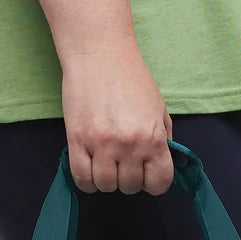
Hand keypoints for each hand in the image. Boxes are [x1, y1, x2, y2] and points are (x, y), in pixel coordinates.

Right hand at [61, 37, 173, 195]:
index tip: (146, 173)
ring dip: (106, 179)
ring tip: (106, 161)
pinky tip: (90, 167)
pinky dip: (87, 180)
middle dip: (127, 178)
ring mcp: (102, 144)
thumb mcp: (158, 109)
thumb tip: (161, 166)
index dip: (153, 182)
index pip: (159, 183)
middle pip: (130, 187)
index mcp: (153, 138)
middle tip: (122, 161)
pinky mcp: (77, 140)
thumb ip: (163, 139)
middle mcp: (129, 145)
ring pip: (105, 186)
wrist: (100, 52)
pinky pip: (81, 178)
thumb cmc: (131, 78)